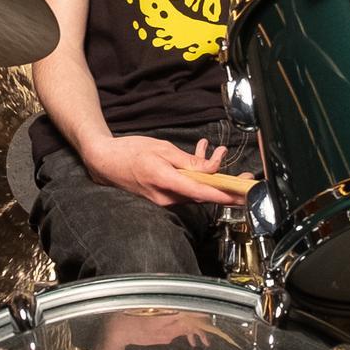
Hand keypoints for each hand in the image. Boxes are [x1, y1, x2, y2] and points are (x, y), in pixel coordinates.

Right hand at [84, 134, 239, 207]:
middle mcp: (166, 197)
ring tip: (215, 153)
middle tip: (245, 180)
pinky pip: (185, 189)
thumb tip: (211, 169)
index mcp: (165, 181)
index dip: (223, 195)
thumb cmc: (130, 152)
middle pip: (203, 194)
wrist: (104, 161)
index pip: (201, 192)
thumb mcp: (163, 149)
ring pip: (195, 190)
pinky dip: (194, 175)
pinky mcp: (163, 198)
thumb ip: (189, 161)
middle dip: (226, 185)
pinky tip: (198, 156)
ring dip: (208, 175)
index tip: (240, 195)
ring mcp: (164, 200)